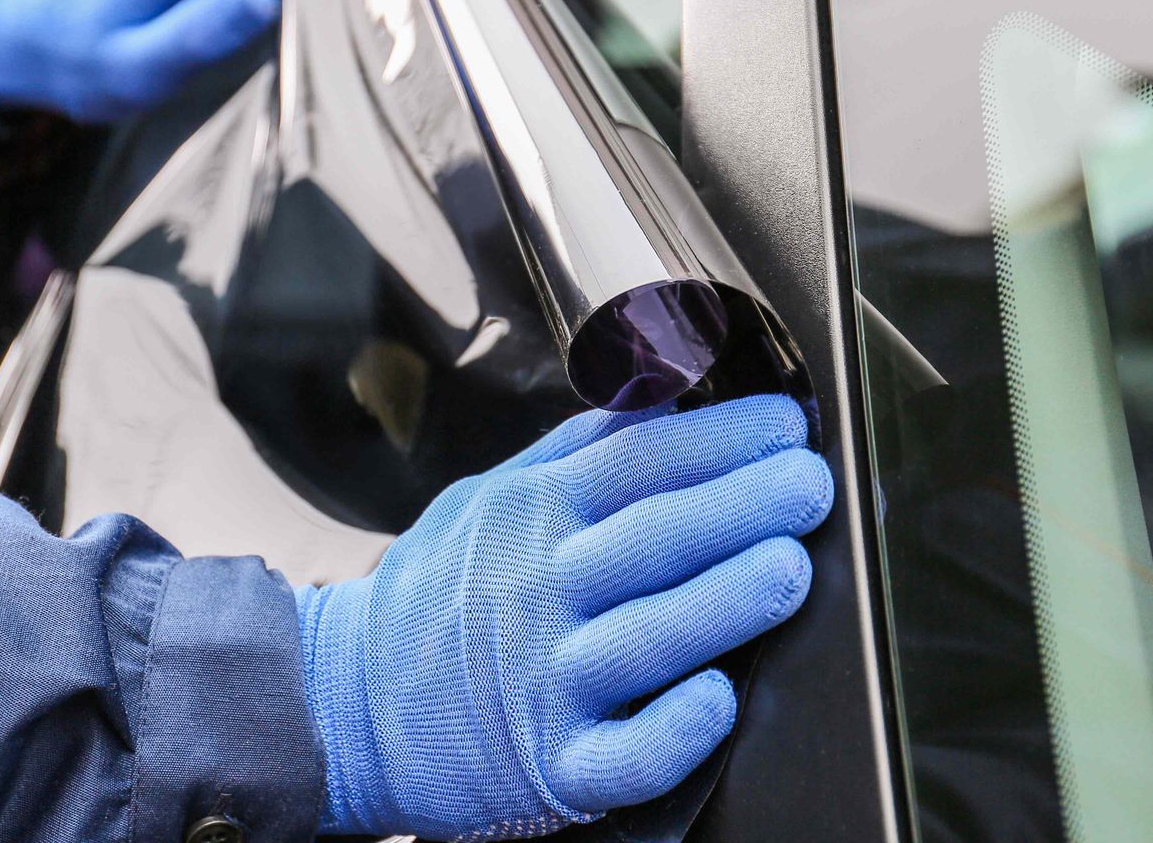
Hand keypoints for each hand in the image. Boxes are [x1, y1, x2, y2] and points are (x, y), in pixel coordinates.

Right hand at [295, 394, 833, 839]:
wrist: (345, 702)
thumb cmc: (439, 592)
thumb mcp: (491, 495)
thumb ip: (579, 446)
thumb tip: (665, 387)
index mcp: (532, 516)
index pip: (636, 462)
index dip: (717, 438)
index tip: (784, 424)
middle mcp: (538, 592)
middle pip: (649, 539)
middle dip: (739, 505)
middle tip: (807, 483)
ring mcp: (544, 681)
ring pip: (645, 639)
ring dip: (722, 601)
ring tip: (787, 566)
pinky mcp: (551, 766)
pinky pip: (621, 757)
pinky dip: (671, 730)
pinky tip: (718, 699)